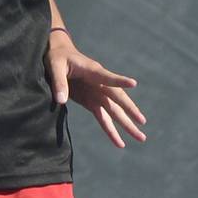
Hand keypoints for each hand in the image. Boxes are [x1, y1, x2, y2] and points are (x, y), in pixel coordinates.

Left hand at [45, 32, 146, 147]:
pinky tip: (120, 143)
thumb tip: (61, 100)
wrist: (58, 54)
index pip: (107, 77)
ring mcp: (97, 93)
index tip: (133, 83)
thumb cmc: (57, 57)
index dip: (119, 80)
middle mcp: (99, 83)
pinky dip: (111, 130)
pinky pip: (103, 118)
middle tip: (143, 122)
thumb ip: (59, 82)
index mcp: (92, 71)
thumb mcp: (55, 66)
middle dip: (130, 110)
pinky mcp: (91, 101)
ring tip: (141, 137)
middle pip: (118, 98)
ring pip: (115, 111)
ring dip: (127, 124)